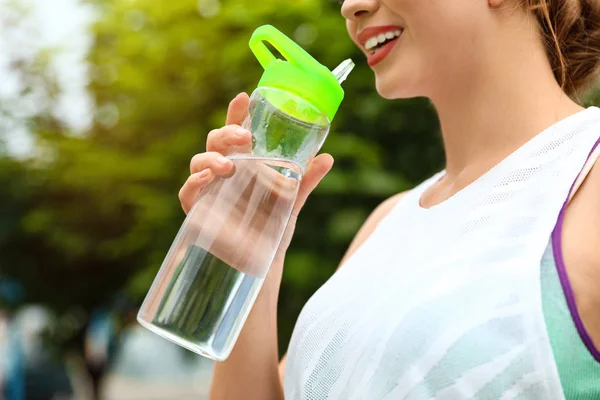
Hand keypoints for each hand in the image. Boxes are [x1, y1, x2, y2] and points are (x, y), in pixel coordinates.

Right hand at [178, 92, 333, 263]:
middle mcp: (224, 172)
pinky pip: (188, 192)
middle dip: (226, 133)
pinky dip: (195, 183)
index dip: (236, 113)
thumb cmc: (272, 226)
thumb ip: (305, 179)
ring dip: (211, 157)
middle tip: (244, 136)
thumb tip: (328, 158)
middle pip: (216, 141)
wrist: (261, 262)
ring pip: (198, 162)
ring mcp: (209, 190)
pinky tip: (208, 179)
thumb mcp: (292, 200)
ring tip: (228, 164)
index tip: (244, 98)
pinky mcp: (198, 211)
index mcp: (244, 163)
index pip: (236, 132)